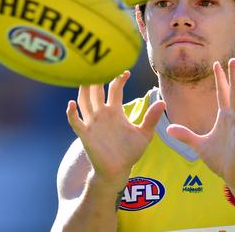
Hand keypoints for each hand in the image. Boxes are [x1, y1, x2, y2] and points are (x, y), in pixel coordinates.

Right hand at [66, 71, 164, 189]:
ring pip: (84, 102)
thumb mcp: (144, 134)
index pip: (115, 89)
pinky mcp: (85, 135)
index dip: (119, 79)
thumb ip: (151, 119)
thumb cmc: (130, 152)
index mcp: (115, 111)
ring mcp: (92, 123)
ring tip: (83, 77)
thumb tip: (163, 102)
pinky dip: (72, 113)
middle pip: (96, 91)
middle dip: (97, 78)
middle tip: (98, 64)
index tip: (125, 71)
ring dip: (83, 90)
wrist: (118, 170)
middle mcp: (102, 114)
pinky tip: (71, 104)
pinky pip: (76, 122)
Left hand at [166, 58, 234, 189]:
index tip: (217, 63)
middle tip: (233, 59)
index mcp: (225, 117)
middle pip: (234, 92)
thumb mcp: (198, 144)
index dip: (221, 79)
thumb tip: (169, 129)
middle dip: (233, 75)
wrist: (232, 175)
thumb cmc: (220, 159)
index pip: (223, 93)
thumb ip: (185, 135)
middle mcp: (234, 117)